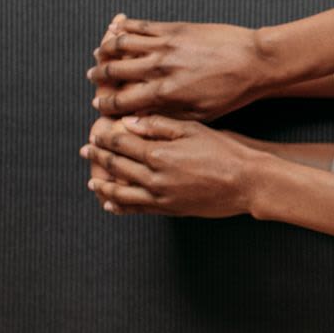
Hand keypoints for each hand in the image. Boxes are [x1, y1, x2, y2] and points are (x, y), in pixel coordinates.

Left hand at [80, 114, 270, 217]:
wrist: (247, 182)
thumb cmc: (225, 151)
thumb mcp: (193, 128)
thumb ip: (160, 125)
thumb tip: (130, 122)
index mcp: (159, 152)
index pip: (121, 143)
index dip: (105, 137)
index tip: (95, 133)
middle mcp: (154, 176)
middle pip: (117, 166)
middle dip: (98, 157)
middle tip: (86, 152)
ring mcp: (160, 196)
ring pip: (121, 191)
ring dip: (103, 185)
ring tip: (92, 182)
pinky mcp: (169, 210)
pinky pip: (137, 209)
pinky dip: (121, 205)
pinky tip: (112, 203)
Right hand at [88, 13, 275, 119]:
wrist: (255, 61)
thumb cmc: (232, 92)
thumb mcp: (200, 115)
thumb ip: (167, 116)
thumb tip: (141, 119)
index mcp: (165, 93)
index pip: (121, 100)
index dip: (106, 104)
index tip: (99, 106)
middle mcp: (159, 67)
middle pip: (114, 71)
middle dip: (99, 76)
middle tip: (93, 77)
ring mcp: (165, 44)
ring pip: (121, 44)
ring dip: (105, 49)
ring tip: (99, 53)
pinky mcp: (174, 28)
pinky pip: (140, 25)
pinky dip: (123, 27)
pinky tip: (116, 28)